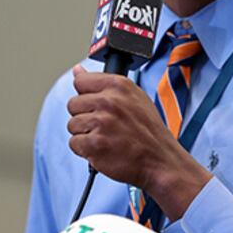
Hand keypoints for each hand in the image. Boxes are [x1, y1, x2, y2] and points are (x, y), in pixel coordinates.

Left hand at [67, 66, 210, 220]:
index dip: (86, 95)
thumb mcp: (133, 97)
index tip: (95, 105)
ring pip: (72, 125)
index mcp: (119, 85)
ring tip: (106, 138)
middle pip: (73, 104)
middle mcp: (109, 101)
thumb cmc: (148, 131)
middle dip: (85, 116)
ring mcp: (101, 123)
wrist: (160, 160)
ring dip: (85, 134)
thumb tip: (77, 71)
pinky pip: (74, 143)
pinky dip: (85, 150)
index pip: (80, 81)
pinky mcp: (95, 145)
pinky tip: (103, 149)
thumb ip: (103, 83)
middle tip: (104, 126)